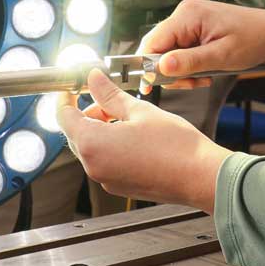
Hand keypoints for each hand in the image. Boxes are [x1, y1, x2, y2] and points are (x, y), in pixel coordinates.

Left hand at [58, 67, 230, 213]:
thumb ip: (110, 95)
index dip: (67, 98)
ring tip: (129, 116)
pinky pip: (105, 161)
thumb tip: (94, 79)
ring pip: (92, 147)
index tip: (74, 87)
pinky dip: (111, 145)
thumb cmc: (175, 146)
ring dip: (102, 128)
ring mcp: (106, 180)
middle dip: (89, 113)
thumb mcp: (140, 110)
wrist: (200, 177)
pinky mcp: (119, 186)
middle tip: (110, 98)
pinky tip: (135, 135)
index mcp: (93, 144)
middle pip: (76, 133)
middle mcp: (93, 166)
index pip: (64, 117)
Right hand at [137, 0, 264, 93]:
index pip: (152, 42)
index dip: (149, 66)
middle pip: (158, 47)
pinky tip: (206, 71)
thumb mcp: (221, 56)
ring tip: (203, 78)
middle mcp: (184, 13)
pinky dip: (189, 64)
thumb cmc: (253, 41)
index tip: (151, 89)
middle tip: (192, 84)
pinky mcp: (196, 27)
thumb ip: (189, 62)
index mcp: (187, 15)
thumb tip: (159, 68)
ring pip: (169, 51)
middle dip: (170, 71)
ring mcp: (190, 19)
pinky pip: (181, 49)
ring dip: (182, 70)